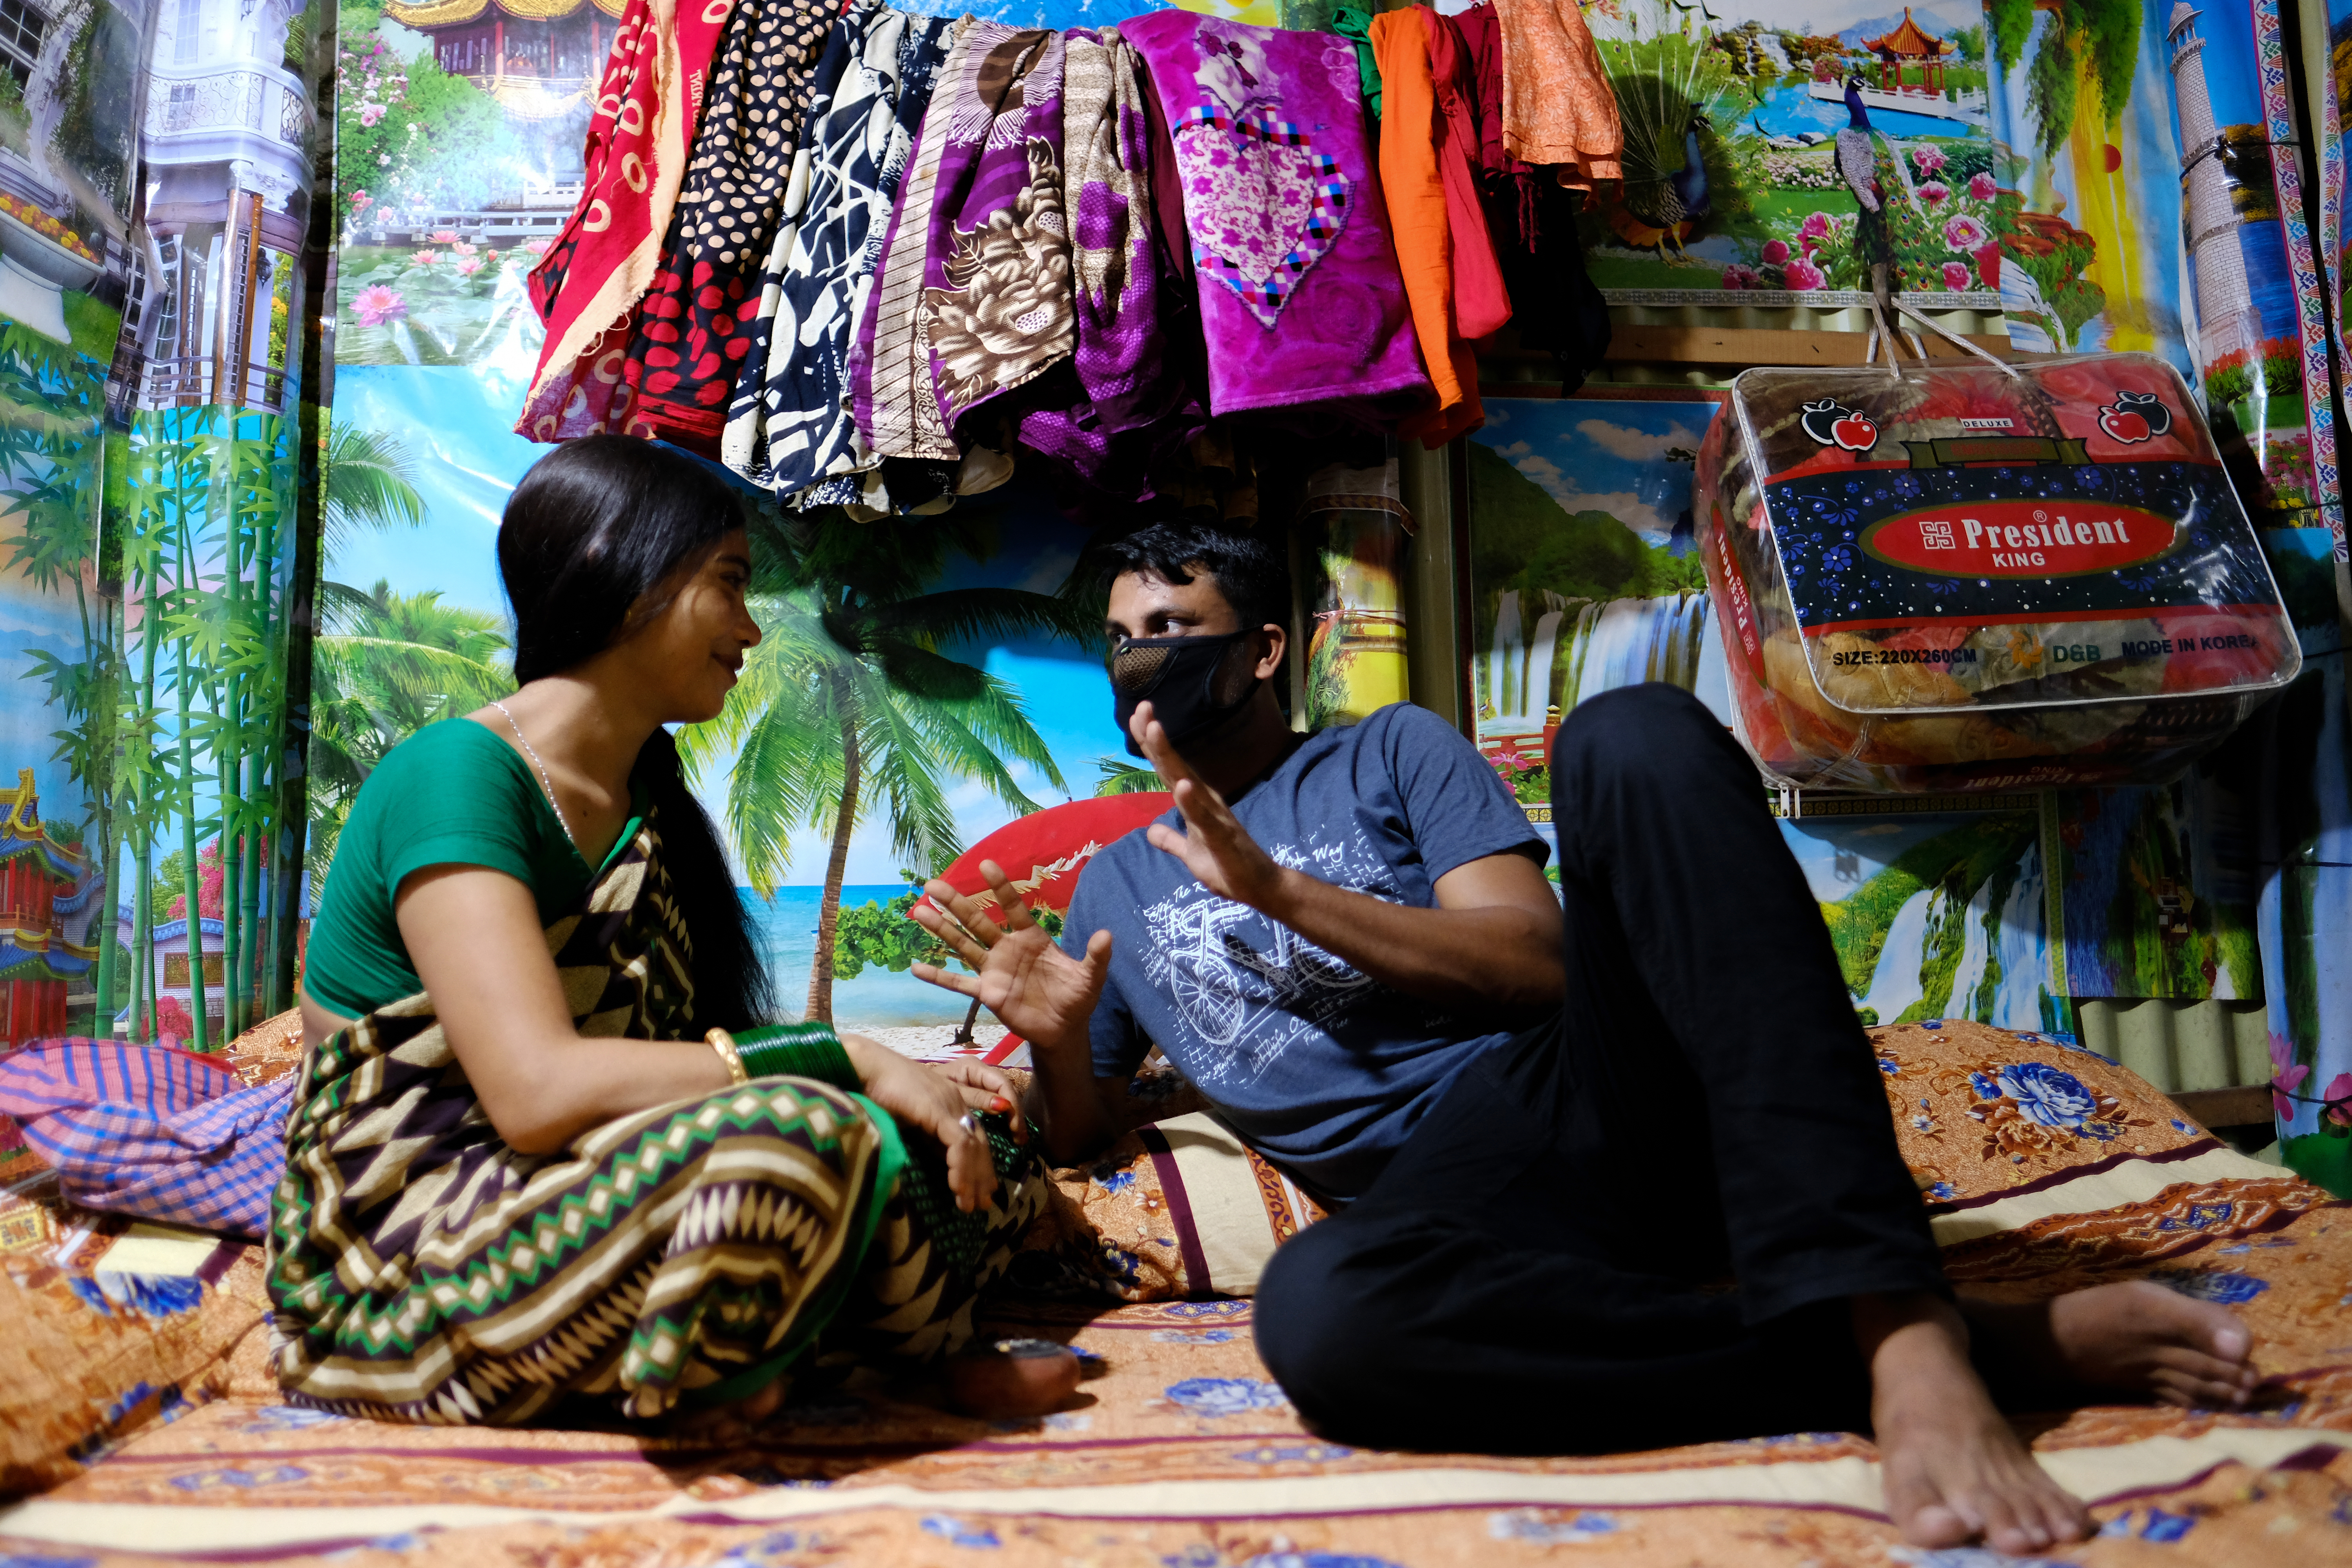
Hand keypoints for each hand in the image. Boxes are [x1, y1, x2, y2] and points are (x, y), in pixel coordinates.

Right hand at [843, 1036, 1003, 1212]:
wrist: (868, 1067)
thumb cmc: (881, 1092)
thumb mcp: (911, 1122)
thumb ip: (927, 1138)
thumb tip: (937, 1162)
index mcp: (950, 1105)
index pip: (974, 1139)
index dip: (979, 1166)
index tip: (980, 1191)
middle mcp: (956, 1103)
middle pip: (980, 1144)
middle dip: (982, 1177)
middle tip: (983, 1204)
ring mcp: (950, 1104)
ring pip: (973, 1146)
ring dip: (973, 1179)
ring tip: (970, 1205)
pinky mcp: (939, 1110)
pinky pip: (958, 1143)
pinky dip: (960, 1168)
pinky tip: (958, 1189)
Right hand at [910, 860, 1110, 1059]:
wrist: (1065, 1029)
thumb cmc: (1077, 997)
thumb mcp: (1091, 976)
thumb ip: (1097, 956)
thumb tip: (1107, 935)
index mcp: (1032, 938)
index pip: (1013, 907)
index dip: (1000, 887)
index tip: (985, 864)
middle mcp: (1008, 949)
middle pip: (978, 921)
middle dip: (956, 902)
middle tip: (932, 883)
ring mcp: (994, 970)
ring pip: (963, 945)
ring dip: (941, 930)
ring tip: (919, 912)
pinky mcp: (988, 994)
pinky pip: (959, 983)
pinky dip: (938, 976)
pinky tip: (916, 967)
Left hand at [1130, 700, 1285, 909]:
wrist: (1260, 888)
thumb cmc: (1227, 868)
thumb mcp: (1190, 855)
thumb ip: (1171, 841)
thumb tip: (1151, 830)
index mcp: (1195, 803)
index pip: (1168, 770)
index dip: (1151, 745)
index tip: (1136, 717)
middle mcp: (1204, 801)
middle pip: (1173, 766)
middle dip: (1155, 738)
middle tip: (1141, 707)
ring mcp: (1214, 816)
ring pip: (1186, 781)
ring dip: (1169, 756)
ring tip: (1154, 729)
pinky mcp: (1222, 837)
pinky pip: (1204, 817)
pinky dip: (1192, 801)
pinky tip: (1182, 785)